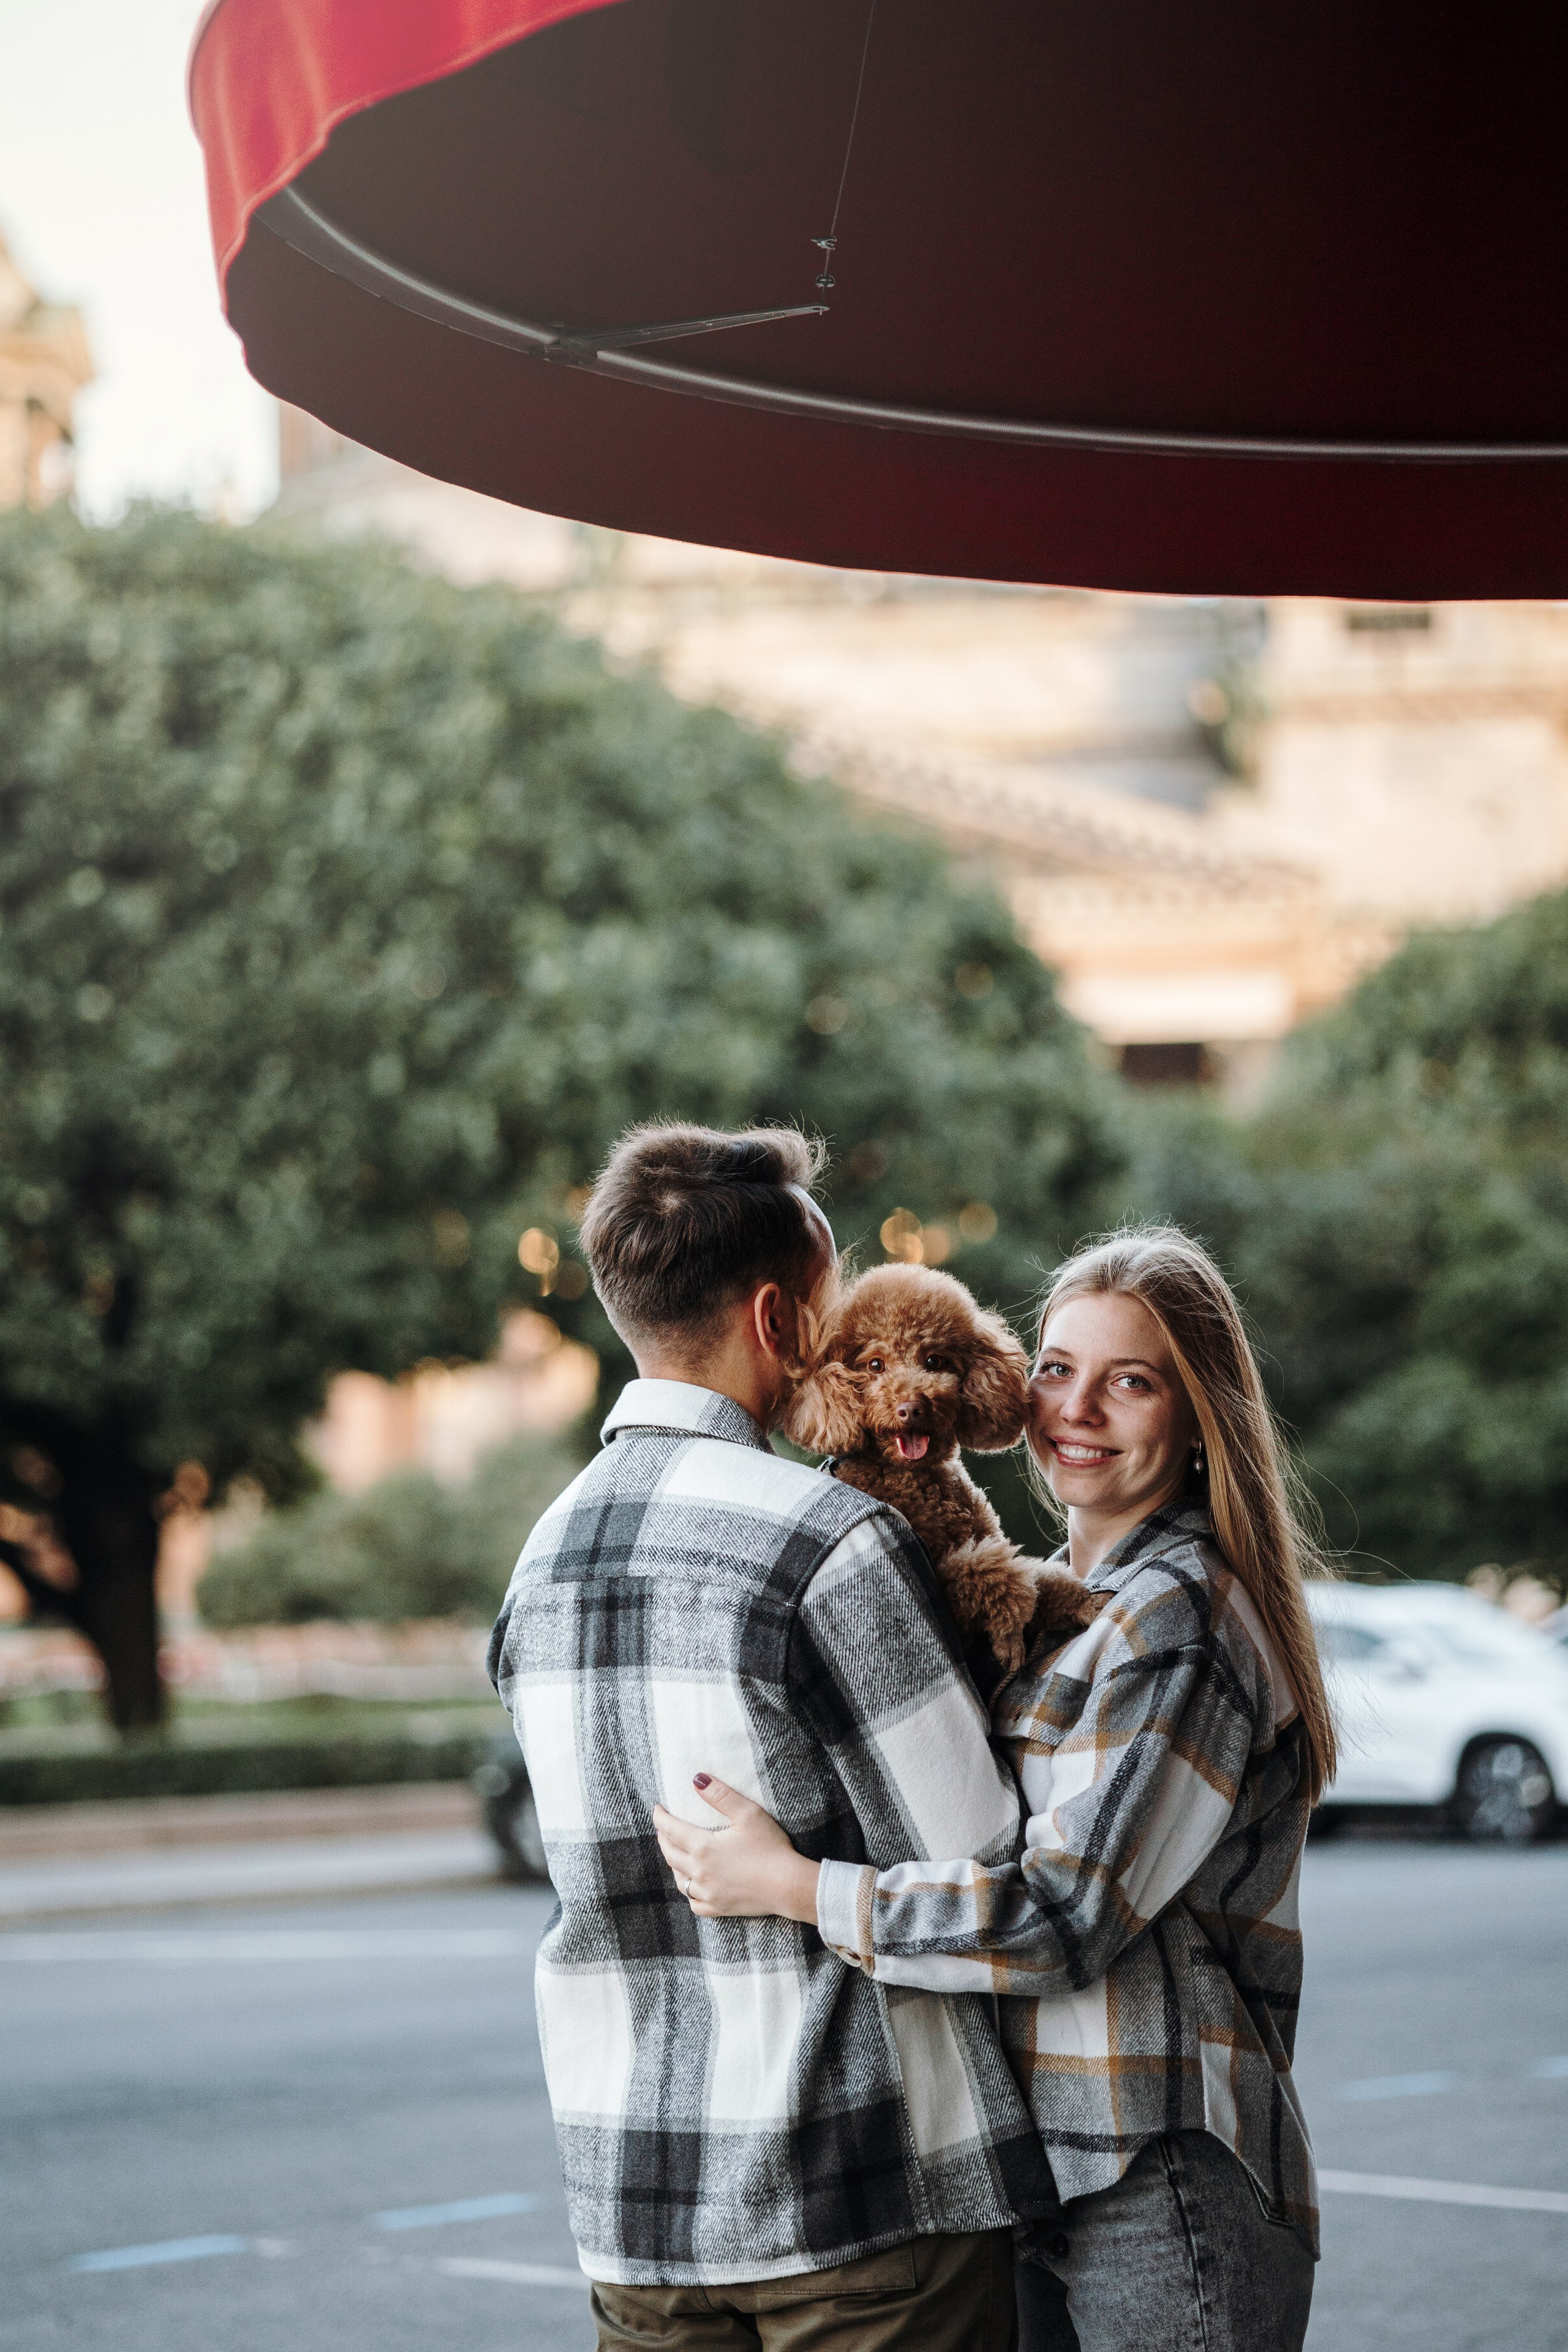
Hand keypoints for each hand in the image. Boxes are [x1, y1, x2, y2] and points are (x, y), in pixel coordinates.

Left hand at [653, 1775, 820, 1923]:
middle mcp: (699, 1872)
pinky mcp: (718, 1908)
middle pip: (670, 1854)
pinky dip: (689, 1891)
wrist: (788, 1886)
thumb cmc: (771, 1848)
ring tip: (675, 1853)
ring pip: (679, 1879)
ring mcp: (708, 1893)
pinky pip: (694, 1902)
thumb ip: (720, 1795)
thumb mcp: (748, 1814)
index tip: (657, 1809)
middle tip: (662, 1828)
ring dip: (673, 1864)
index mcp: (703, 1847)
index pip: (671, 1830)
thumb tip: (696, 1779)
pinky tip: (693, 1885)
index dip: (661, 1818)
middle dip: (663, 1838)